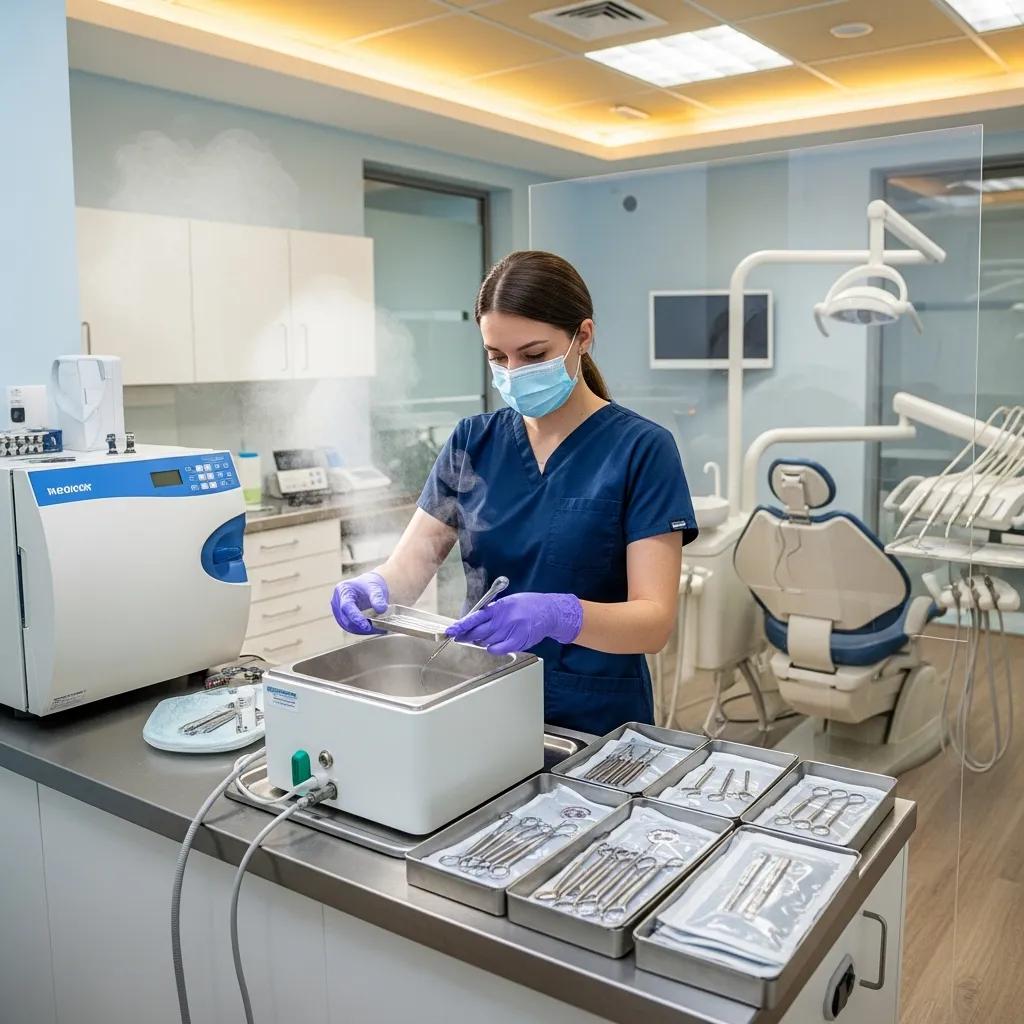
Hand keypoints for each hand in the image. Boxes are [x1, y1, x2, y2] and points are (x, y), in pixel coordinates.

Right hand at [330, 571, 388, 634]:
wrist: (368, 587)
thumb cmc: (370, 585)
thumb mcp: (376, 588)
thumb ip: (378, 598)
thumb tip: (381, 609)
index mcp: (342, 590)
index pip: (346, 606)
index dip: (356, 617)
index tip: (367, 626)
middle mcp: (337, 601)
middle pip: (346, 619)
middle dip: (362, 626)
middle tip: (379, 628)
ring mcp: (338, 612)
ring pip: (349, 626)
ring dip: (363, 630)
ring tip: (379, 629)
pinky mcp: (343, 619)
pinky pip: (351, 628)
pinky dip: (363, 630)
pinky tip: (374, 629)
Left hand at [445, 592, 582, 654]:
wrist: (549, 612)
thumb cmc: (528, 605)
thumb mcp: (508, 602)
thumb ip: (491, 611)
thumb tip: (473, 621)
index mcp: (500, 607)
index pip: (475, 617)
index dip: (461, 625)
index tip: (451, 630)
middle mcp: (504, 619)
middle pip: (478, 632)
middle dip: (467, 635)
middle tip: (461, 636)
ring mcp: (511, 631)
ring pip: (486, 641)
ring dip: (482, 640)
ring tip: (488, 635)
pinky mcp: (517, 642)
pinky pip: (497, 649)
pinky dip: (492, 648)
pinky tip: (495, 643)